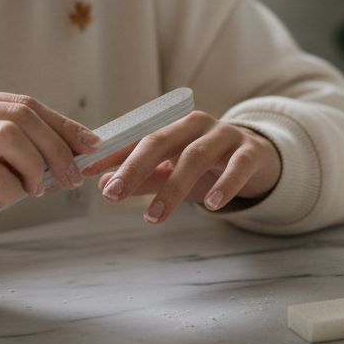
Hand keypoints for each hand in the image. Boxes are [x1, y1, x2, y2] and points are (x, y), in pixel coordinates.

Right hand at [0, 88, 99, 239]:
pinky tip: (8, 199)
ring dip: (35, 167)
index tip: (91, 145)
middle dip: (56, 149)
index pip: (24, 104)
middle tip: (70, 178)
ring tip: (37, 189)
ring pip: (7, 138)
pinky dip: (11, 189)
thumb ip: (14, 145)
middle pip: (20, 118)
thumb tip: (75, 153)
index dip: (62, 125)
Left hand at [81, 110, 281, 224]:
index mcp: (173, 126)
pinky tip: (211, 205)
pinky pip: (238, 166)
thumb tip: (104, 186)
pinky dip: (224, 184)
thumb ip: (143, 178)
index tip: (84, 172)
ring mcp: (225, 136)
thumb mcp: (173, 172)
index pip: (136, 138)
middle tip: (111, 194)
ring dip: (172, 187)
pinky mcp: (251, 152)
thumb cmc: (208, 166)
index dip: (110, 154)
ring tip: (154, 217)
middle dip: (133, 168)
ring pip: (195, 156)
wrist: (260, 159)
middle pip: (160, 141)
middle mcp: (196, 125)